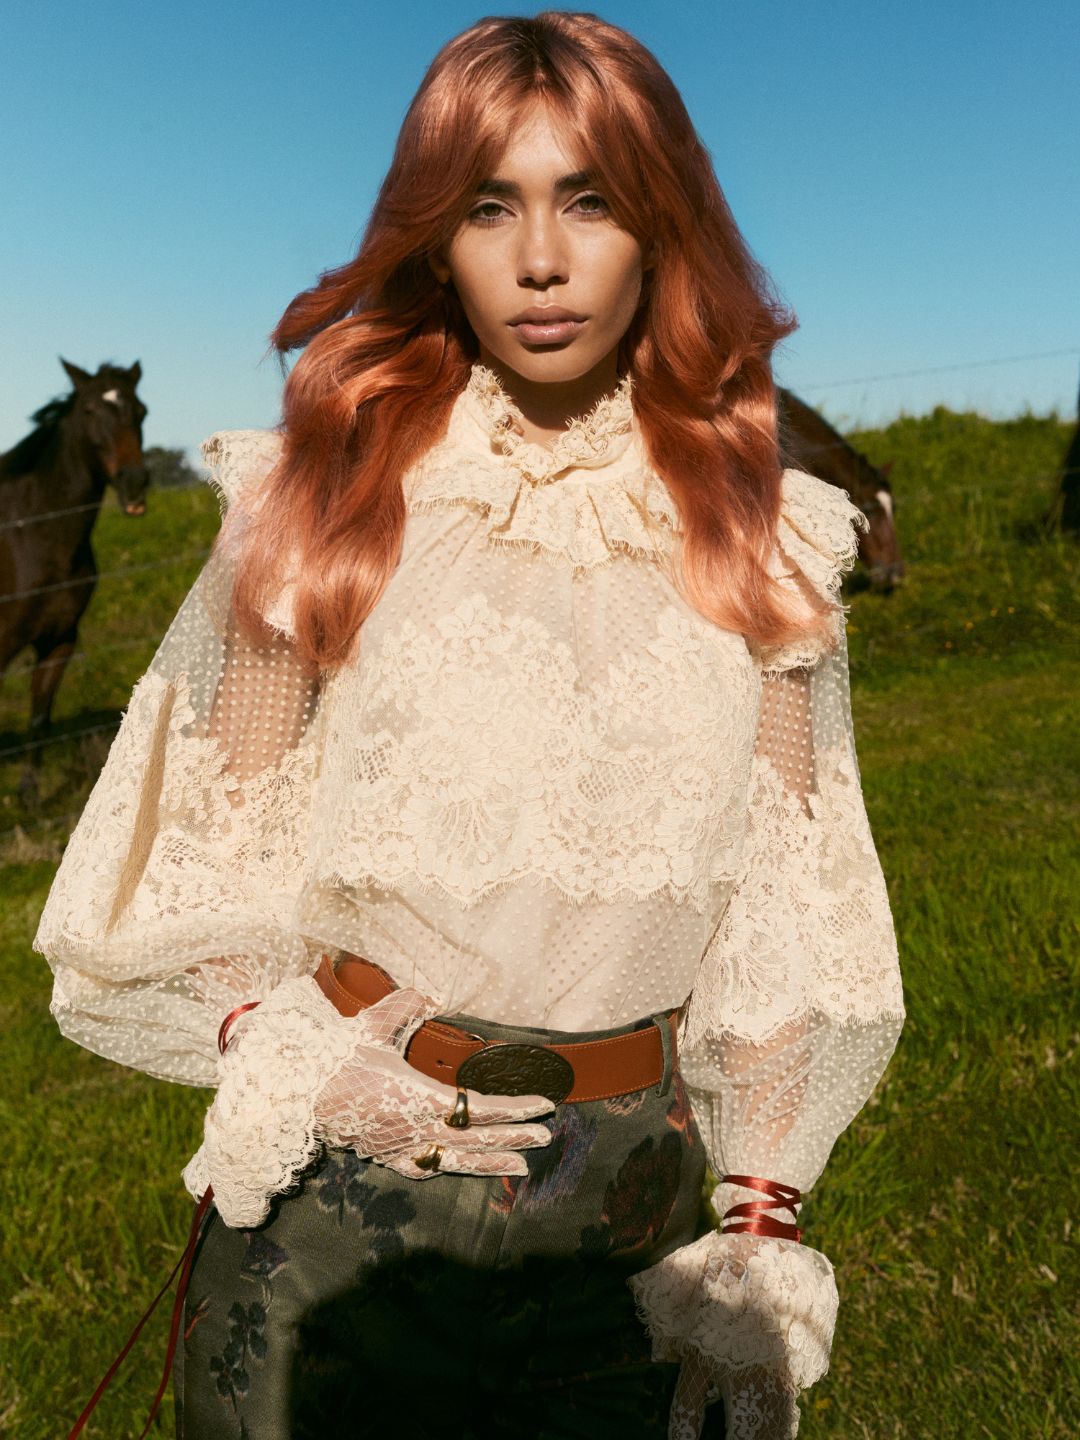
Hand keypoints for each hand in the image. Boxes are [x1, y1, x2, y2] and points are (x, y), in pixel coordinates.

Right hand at [314, 986, 556, 1178]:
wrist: (299, 1094)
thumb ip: (406, 1005)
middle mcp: (417, 1128)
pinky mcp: (386, 1157)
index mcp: (420, 1097)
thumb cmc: (338, 1058)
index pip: (481, 1106)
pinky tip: (465, 1167)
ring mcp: (402, 1147)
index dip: (515, 1108)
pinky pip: (426, 1168)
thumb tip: (429, 994)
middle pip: (477, 1136)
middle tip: (547, 1136)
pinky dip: (450, 1168)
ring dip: (493, 1161)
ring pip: (458, 1160)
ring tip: (523, 1165)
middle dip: (516, 1135)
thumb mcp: (374, 1024)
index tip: (543, 1106)